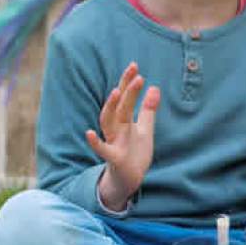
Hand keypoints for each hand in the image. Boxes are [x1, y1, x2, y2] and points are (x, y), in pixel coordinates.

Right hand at [87, 62, 159, 211]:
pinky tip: (90, 133)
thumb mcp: (145, 129)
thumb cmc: (135, 153)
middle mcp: (116, 128)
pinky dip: (96, 142)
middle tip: (135, 73)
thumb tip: (155, 87)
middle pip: (119, 106)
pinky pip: (102, 149)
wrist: (131, 179)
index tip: (134, 65)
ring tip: (116, 92)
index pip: (125, 98)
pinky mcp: (114, 158)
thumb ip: (148, 110)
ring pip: (109, 122)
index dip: (128, 83)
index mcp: (124, 121)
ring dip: (111, 107)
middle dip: (125, 89)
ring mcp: (114, 142)